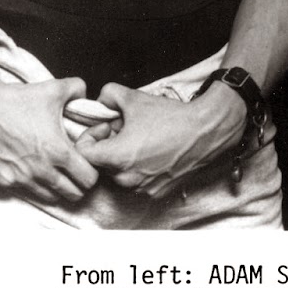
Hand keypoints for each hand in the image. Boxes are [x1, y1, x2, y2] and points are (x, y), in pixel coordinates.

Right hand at [0, 58, 99, 203]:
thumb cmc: (19, 98)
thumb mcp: (56, 88)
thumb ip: (79, 89)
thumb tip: (87, 98)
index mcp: (57, 151)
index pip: (87, 179)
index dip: (93, 171)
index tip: (88, 162)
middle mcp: (40, 170)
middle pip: (72, 194)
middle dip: (79, 184)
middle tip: (76, 171)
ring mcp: (20, 179)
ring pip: (50, 197)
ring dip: (57, 188)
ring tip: (58, 172)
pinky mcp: (3, 181)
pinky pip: (26, 192)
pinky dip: (35, 185)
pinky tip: (35, 170)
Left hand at [78, 81, 246, 200]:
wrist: (204, 132)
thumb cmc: (171, 118)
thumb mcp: (135, 98)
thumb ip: (109, 94)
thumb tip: (100, 101)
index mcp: (116, 157)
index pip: (83, 154)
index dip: (90, 136)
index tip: (107, 126)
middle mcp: (125, 179)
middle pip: (101, 164)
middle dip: (108, 145)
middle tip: (126, 129)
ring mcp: (140, 189)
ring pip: (118, 174)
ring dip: (123, 158)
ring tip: (141, 140)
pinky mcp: (154, 193)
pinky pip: (136, 182)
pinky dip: (139, 169)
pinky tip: (153, 152)